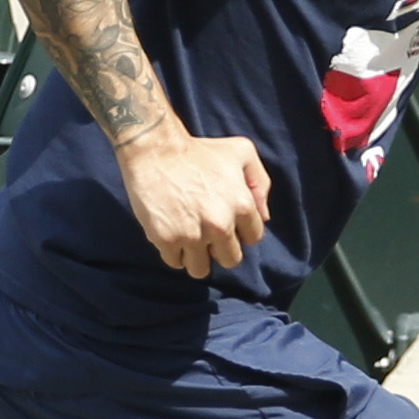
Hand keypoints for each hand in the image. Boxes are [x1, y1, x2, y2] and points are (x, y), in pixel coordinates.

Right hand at [118, 127, 272, 279]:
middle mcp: (220, 224)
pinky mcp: (166, 240)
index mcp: (241, 205)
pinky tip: (170, 232)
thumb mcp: (241, 152)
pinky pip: (175, 263)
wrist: (155, 149)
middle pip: (230, 260)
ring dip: (196, 257)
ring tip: (187, 236)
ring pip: (201, 269)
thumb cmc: (199, 150)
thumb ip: (259, 183)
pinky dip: (173, 252)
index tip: (225, 221)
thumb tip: (264, 217)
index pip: (252, 238)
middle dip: (220, 248)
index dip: (239, 230)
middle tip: (205, 232)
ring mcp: (192, 235)